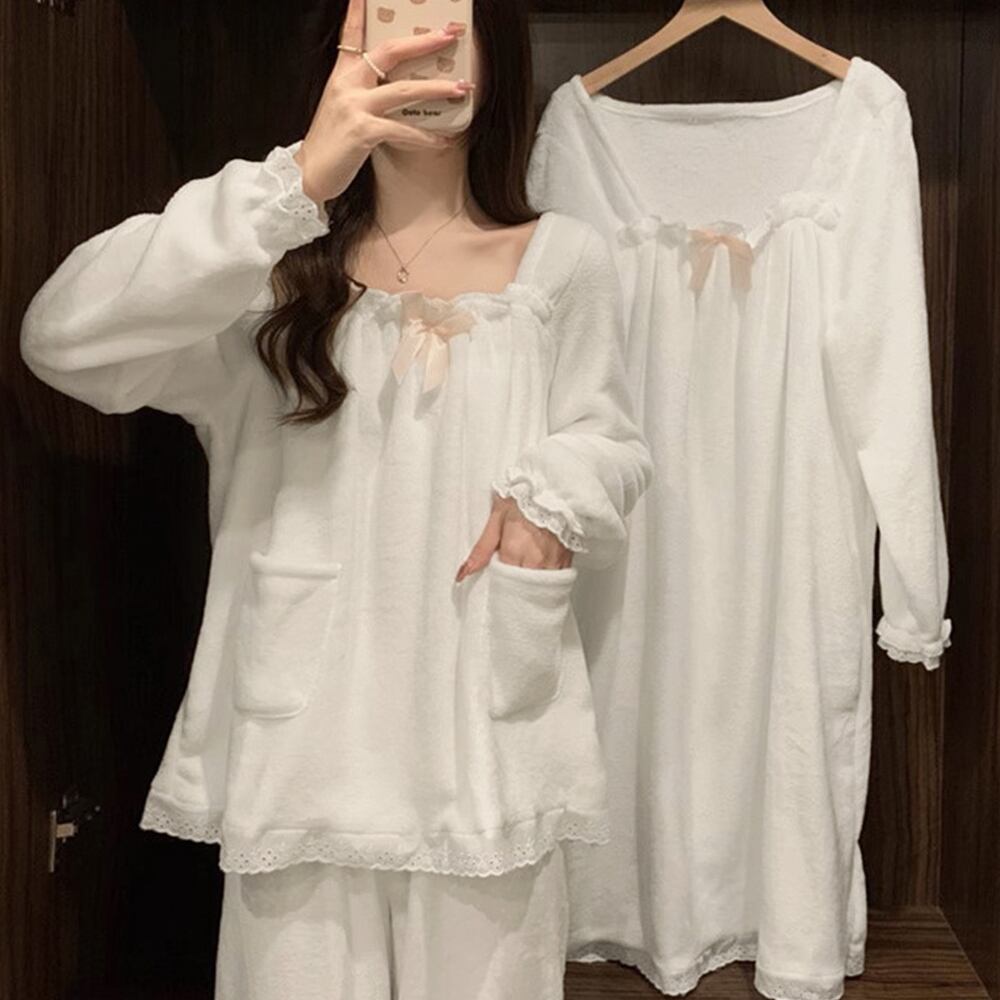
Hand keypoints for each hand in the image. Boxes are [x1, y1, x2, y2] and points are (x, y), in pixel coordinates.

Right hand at [292, 0, 472, 205]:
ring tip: (461, 88)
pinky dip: (426, 137)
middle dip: (423, 42)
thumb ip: (364, 93)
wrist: (308, 173)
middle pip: (390, 52)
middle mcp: (348, 84)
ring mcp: (355, 106)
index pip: (352, 34)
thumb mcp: (343, 109)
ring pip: (405, 90)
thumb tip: (399, 89)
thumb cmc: (331, 143)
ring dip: (437, 88)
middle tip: (449, 35)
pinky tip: (443, 141)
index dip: (359, 11)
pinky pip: (403, 130)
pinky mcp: (363, 131)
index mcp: (342, 75)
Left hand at [456, 495, 573, 581]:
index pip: (503, 581)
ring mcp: (553, 562)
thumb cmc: (525, 499)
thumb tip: (464, 572)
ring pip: (539, 587)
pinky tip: (540, 571)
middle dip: (514, 587)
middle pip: (521, 587)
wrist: (555, 488)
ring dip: (530, 585)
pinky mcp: (566, 561)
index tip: (497, 579)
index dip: (499, 582)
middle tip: (509, 578)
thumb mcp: (497, 519)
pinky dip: (545, 579)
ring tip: (524, 572)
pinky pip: (554, 580)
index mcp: (515, 550)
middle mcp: (535, 559)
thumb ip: (481, 549)